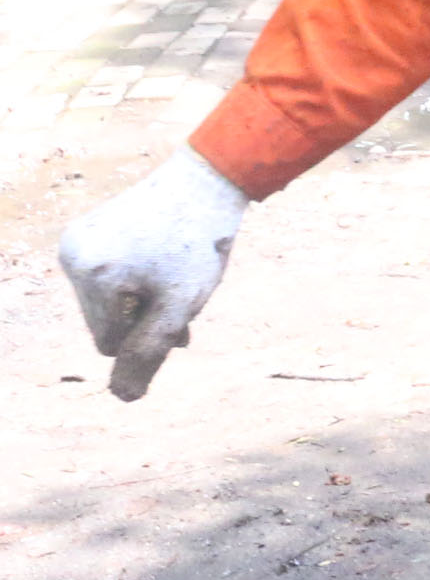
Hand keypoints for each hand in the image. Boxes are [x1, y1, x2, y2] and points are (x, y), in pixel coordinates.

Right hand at [58, 152, 251, 399]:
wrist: (206, 181)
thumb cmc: (199, 245)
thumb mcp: (180, 306)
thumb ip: (149, 353)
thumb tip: (122, 398)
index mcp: (92, 275)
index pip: (111, 344)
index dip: (150, 330)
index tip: (176, 296)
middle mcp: (71, 257)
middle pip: (103, 324)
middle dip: (142, 316)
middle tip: (178, 283)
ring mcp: (72, 243)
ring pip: (103, 305)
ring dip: (138, 300)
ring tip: (169, 270)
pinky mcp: (81, 233)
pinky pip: (100, 279)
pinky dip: (129, 281)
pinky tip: (155, 260)